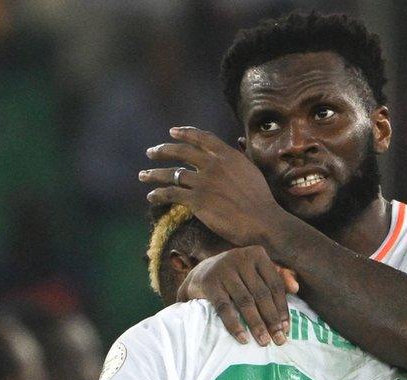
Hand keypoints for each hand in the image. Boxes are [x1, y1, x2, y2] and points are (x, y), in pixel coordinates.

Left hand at [140, 126, 287, 246]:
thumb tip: (234, 147)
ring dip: (154, 174)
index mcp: (228, 155)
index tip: (172, 132)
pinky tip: (152, 196)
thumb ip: (238, 159)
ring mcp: (204, 182)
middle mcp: (213, 165)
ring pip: (172, 174)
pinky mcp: (197, 201)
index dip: (185, 133)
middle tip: (151, 152)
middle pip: (182, 152)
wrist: (263, 221)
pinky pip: (171, 194)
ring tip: (143, 175)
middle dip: (163, 150)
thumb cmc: (261, 200)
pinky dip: (159, 194)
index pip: (202, 137)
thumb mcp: (252, 171)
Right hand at [176, 246, 299, 345]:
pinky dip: (234, 325)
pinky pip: (225, 308)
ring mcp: (224, 270)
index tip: (286, 329)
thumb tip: (296, 288)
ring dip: (256, 324)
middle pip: (261, 294)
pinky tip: (243, 338)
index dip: (282, 308)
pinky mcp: (209, 283)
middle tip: (279, 340)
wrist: (201, 273)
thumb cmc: (238, 275)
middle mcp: (240, 258)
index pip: (274, 284)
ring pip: (245, 301)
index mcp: (257, 254)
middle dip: (272, 319)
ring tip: (264, 342)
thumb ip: (279, 277)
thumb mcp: (257, 272)